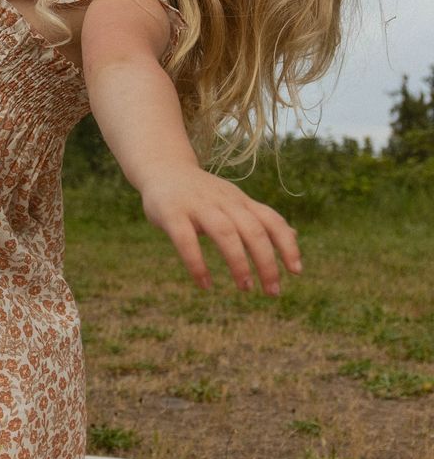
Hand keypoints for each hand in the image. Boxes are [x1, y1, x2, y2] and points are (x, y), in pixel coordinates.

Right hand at [141, 167, 301, 295]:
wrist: (162, 166)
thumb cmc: (202, 192)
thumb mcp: (234, 202)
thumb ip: (261, 220)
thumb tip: (294, 236)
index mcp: (240, 201)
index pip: (271, 221)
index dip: (287, 245)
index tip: (296, 271)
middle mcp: (224, 202)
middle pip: (253, 230)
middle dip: (267, 262)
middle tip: (273, 292)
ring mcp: (198, 205)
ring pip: (225, 233)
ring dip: (238, 263)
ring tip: (246, 288)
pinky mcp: (172, 213)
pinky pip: (186, 240)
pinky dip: (197, 264)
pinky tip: (205, 285)